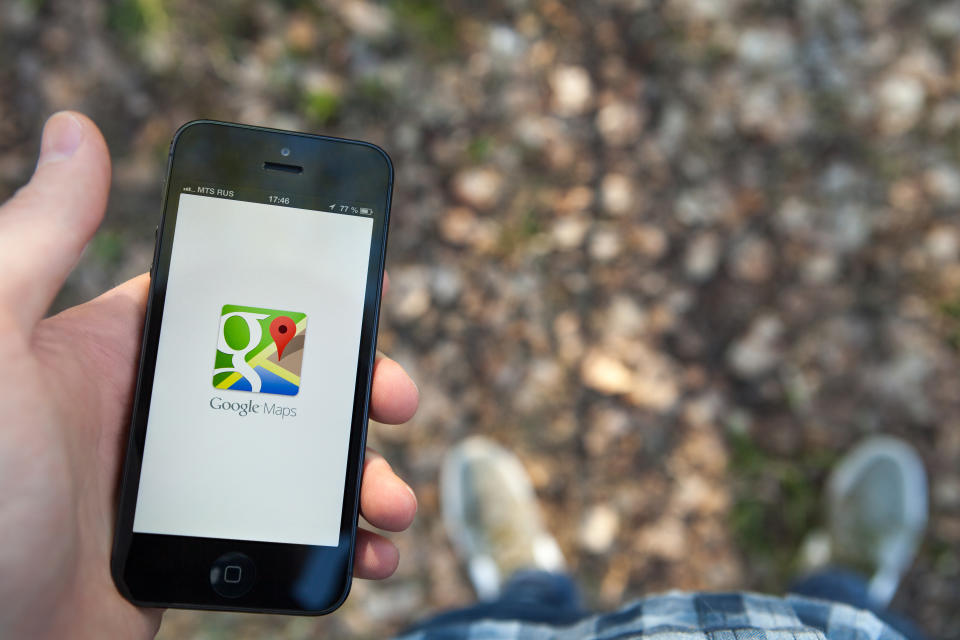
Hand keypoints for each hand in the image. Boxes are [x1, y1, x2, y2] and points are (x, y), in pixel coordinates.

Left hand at [0, 113, 418, 639]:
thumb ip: (38, 241)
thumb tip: (77, 129)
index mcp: (121, 352)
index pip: (233, 301)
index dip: (305, 294)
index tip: (365, 296)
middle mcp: (158, 411)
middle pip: (288, 381)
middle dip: (355, 387)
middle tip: (396, 401)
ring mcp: (182, 484)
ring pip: (299, 461)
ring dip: (360, 472)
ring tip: (390, 500)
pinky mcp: (195, 548)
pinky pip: (285, 532)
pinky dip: (334, 540)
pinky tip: (366, 550)